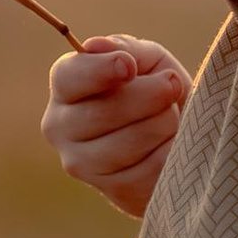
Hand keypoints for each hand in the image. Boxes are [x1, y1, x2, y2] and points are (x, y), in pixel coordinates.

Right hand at [42, 36, 190, 217]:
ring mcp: (82, 164)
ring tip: (171, 117)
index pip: (70, 78)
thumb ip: (125, 49)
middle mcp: (61, 127)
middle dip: (151, 95)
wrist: (176, 138)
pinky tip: (171, 144)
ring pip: (130, 142)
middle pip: (105, 111)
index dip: (101, 70)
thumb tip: (97, 46)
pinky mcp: (113, 190)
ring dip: (164, 123)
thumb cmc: (155, 91)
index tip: (129, 67)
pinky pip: (150, 169)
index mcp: (65, 87)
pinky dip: (171, 152)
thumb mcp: (147, 61)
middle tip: (171, 86)